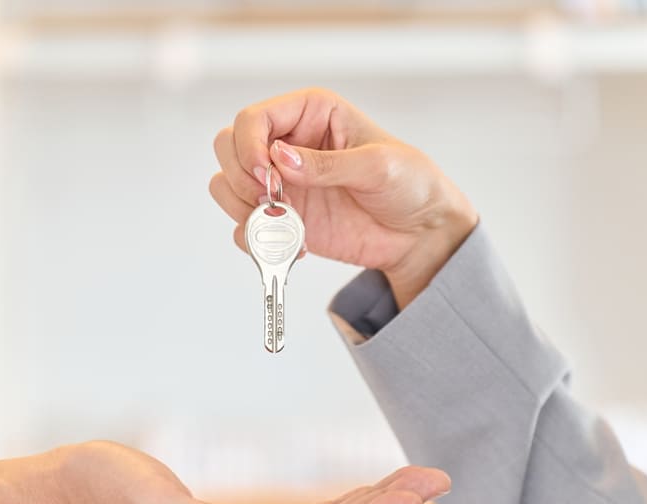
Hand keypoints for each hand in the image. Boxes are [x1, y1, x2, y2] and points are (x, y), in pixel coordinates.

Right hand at [210, 87, 478, 308]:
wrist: (420, 234)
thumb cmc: (411, 184)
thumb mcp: (379, 165)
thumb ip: (327, 163)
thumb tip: (280, 159)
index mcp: (310, 113)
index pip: (253, 119)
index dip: (249, 145)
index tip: (267, 174)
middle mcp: (288, 144)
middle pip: (228, 147)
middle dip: (242, 177)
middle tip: (271, 199)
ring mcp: (281, 183)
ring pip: (227, 186)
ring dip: (243, 208)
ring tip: (282, 224)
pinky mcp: (283, 219)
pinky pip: (244, 226)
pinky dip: (257, 240)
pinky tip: (294, 246)